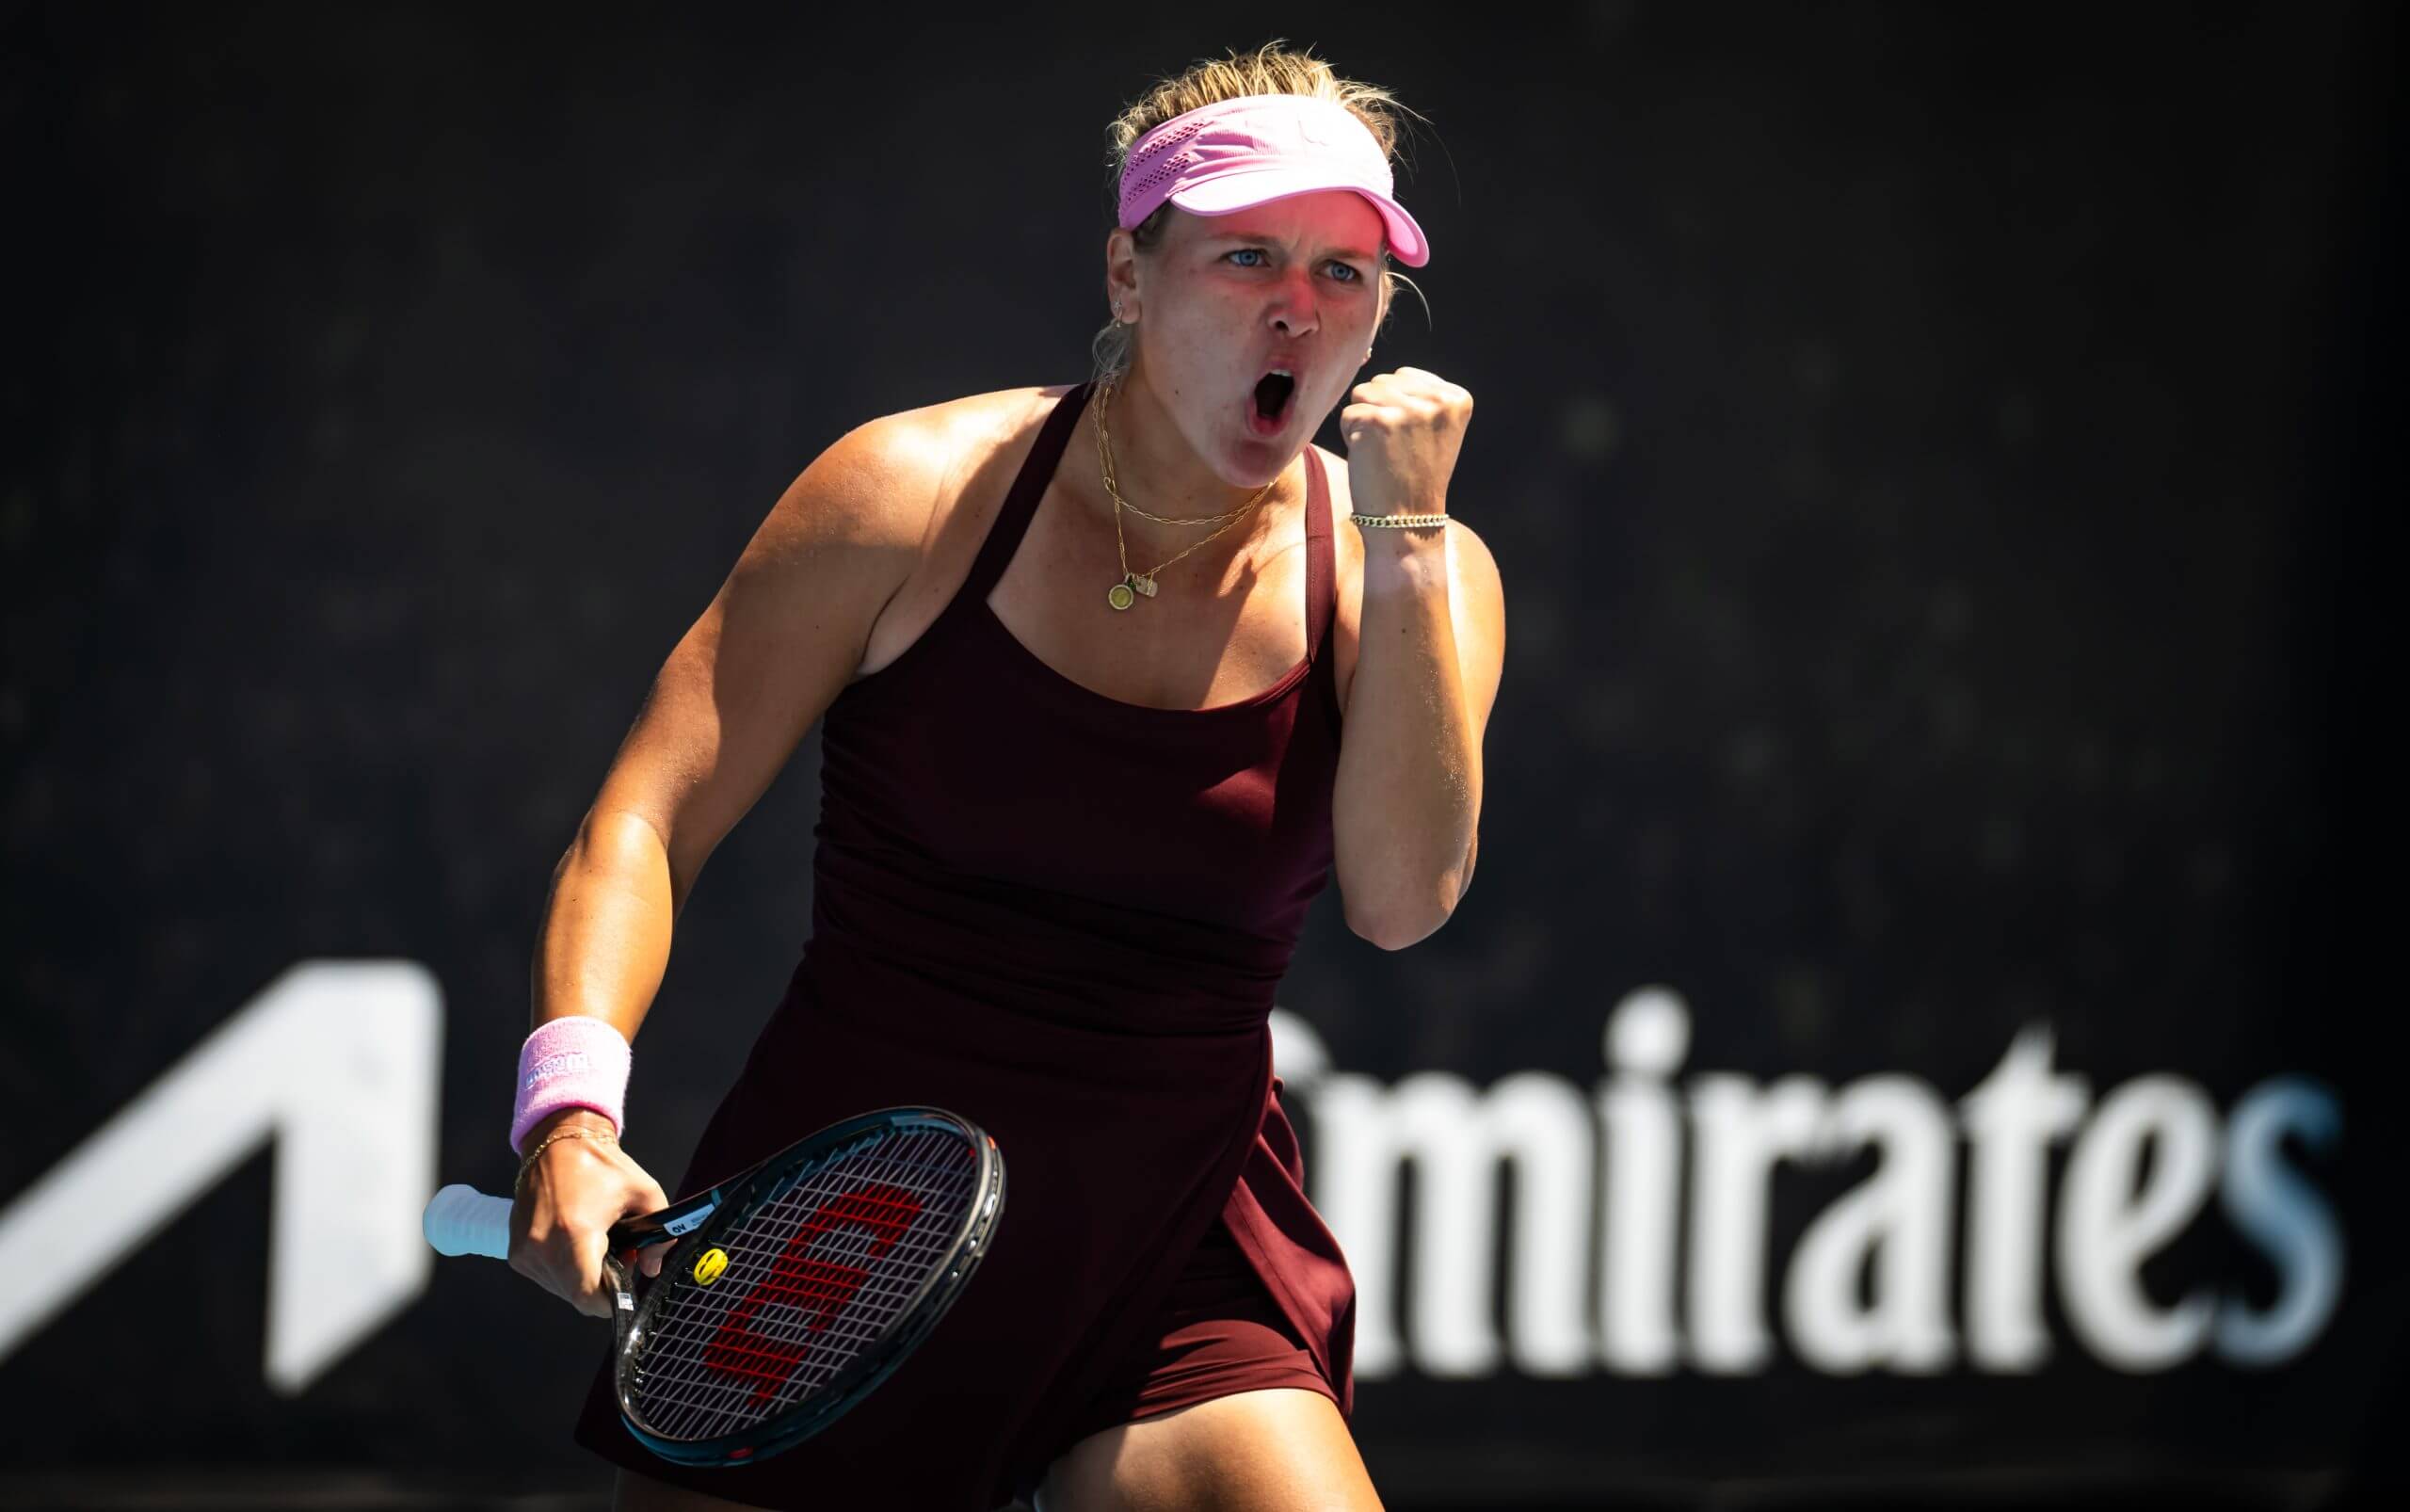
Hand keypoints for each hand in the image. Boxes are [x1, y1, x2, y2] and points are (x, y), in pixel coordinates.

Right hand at [507, 1113, 671, 1316]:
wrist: (557, 1141)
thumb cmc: (603, 1165)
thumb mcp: (645, 1192)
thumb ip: (659, 1236)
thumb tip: (652, 1268)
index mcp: (574, 1233)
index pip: (588, 1295)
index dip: (613, 1299)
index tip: (629, 1284)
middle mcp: (542, 1247)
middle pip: (577, 1296)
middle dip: (603, 1286)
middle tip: (622, 1255)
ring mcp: (525, 1252)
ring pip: (561, 1290)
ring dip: (583, 1278)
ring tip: (600, 1244)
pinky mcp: (516, 1252)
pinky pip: (547, 1277)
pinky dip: (566, 1269)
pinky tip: (578, 1242)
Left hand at [1339, 366, 1472, 519]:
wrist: (1408, 521)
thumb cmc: (1414, 476)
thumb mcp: (1433, 428)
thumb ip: (1418, 395)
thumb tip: (1372, 359)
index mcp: (1457, 397)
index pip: (1405, 376)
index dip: (1398, 407)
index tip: (1412, 440)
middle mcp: (1437, 399)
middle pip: (1382, 381)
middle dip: (1379, 411)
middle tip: (1395, 449)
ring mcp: (1408, 409)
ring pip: (1362, 394)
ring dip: (1363, 422)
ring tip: (1382, 452)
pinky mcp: (1378, 420)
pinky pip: (1348, 414)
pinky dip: (1351, 437)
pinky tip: (1371, 459)